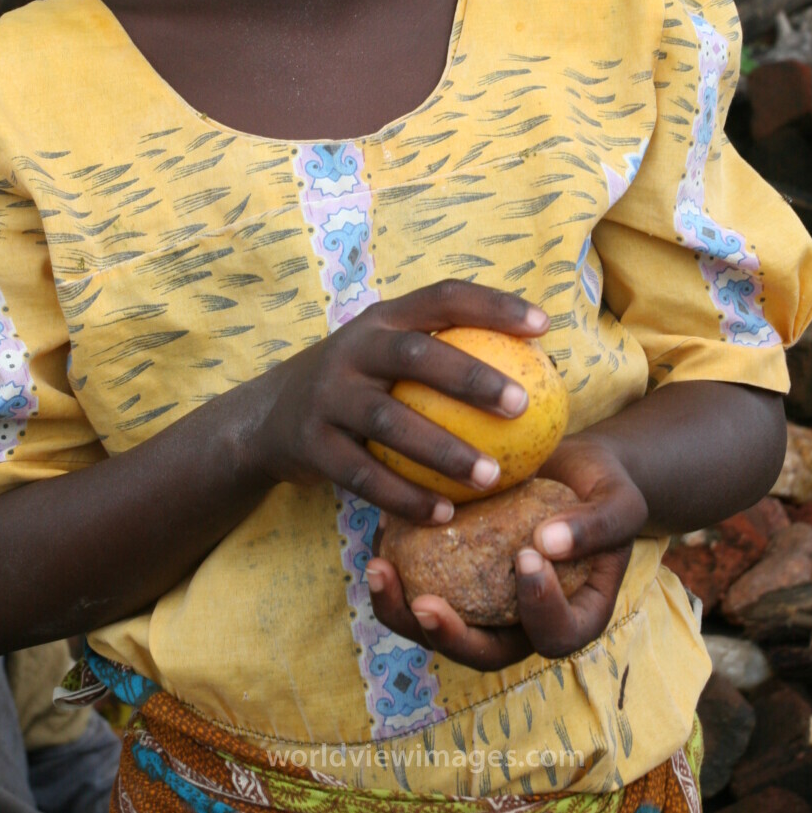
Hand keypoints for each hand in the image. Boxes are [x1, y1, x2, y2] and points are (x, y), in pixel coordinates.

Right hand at [252, 281, 548, 522]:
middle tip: (522, 405)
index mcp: (382, 319)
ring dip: (443, 451)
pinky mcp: (311, 444)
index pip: (442, 297)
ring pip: (389, 422)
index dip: (493, 305)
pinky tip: (445, 515)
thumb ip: (444, 352)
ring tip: (492, 476)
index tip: (544, 325)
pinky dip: (405, 497)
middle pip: (414, 354)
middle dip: (470, 377)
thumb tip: (537, 364)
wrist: (267, 417)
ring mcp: (327, 396)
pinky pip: (364, 476)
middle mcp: (353, 349)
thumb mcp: (388, 353)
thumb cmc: (360, 384)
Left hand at [365, 436, 646, 670]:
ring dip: (402, 609)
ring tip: (379, 568)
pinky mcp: (453, 576)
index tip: (527, 556)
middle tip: (424, 604)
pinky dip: (397, 562)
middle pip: (483, 653)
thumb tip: (546, 544)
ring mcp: (484, 604)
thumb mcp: (619, 500)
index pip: (556, 635)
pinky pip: (419, 582)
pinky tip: (381, 528)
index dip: (539, 609)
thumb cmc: (601, 485)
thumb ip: (597, 525)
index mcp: (574, 617)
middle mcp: (523, 623)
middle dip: (447, 636)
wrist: (568, 464)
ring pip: (439, 627)